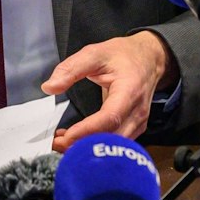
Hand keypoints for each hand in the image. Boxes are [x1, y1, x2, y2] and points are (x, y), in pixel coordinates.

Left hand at [44, 31, 177, 151]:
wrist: (150, 58)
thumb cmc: (125, 56)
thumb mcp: (95, 53)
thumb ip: (71, 69)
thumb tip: (50, 87)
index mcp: (130, 90)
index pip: (110, 117)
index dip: (88, 130)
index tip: (66, 136)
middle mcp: (137, 111)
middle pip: (112, 137)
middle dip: (83, 144)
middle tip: (56, 143)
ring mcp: (138, 122)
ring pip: (114, 145)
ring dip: (88, 146)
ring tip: (62, 141)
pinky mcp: (134, 128)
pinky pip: (116, 142)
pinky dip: (96, 144)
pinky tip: (76, 139)